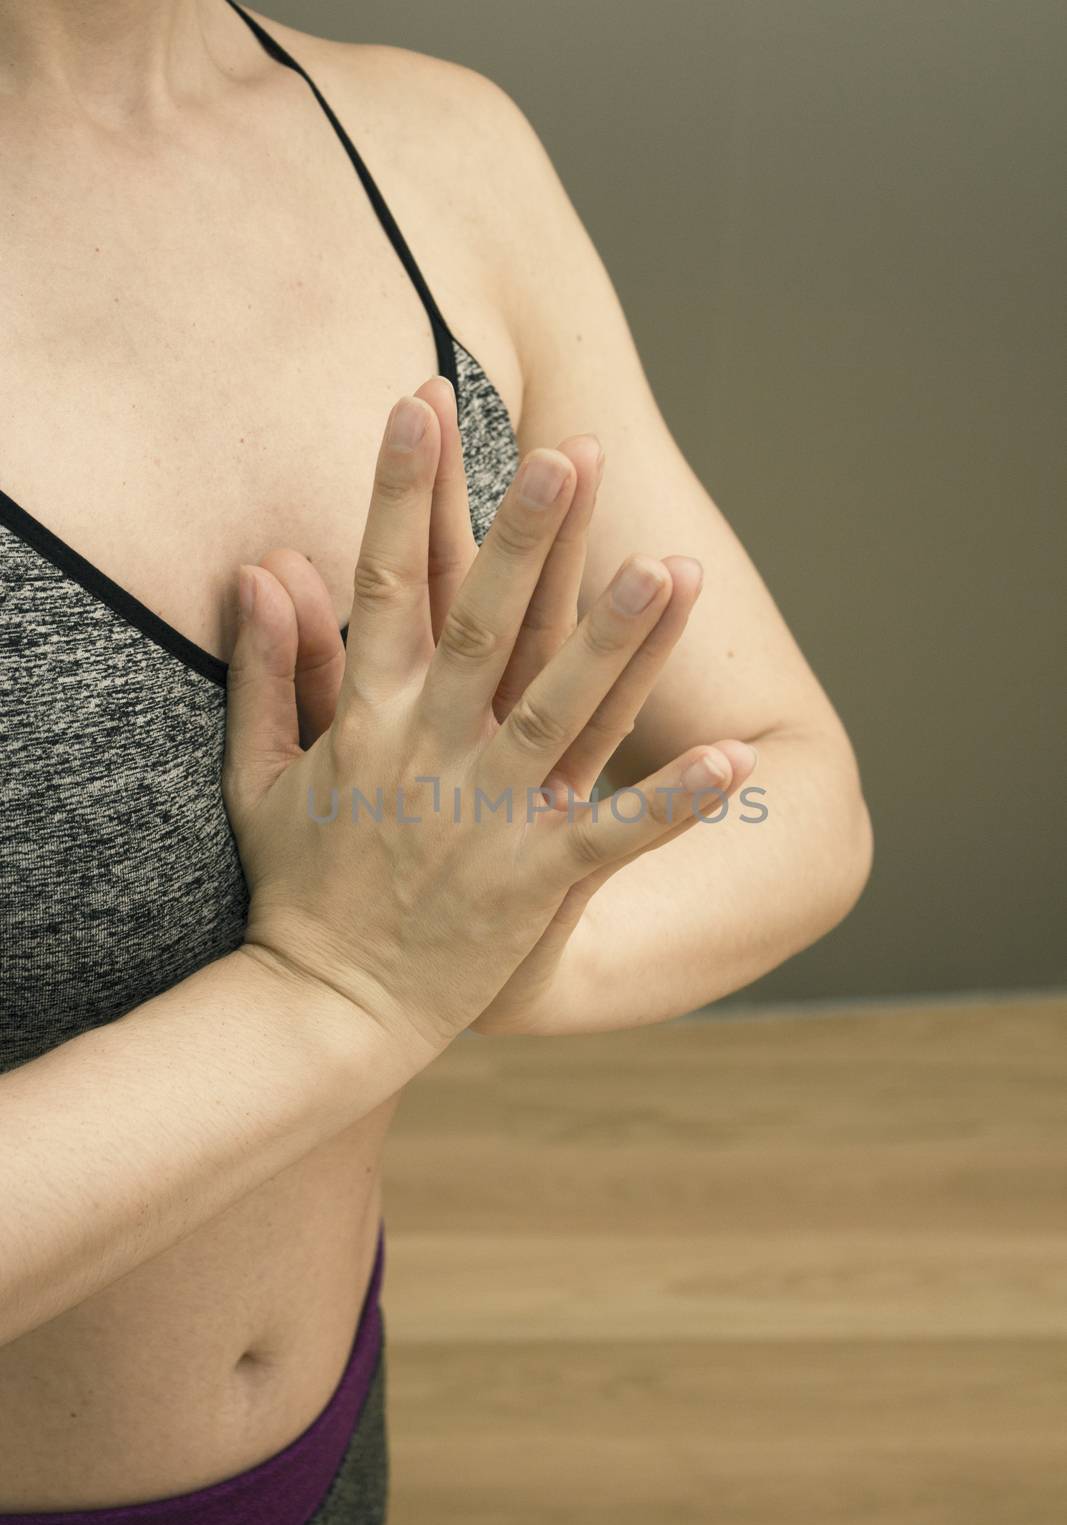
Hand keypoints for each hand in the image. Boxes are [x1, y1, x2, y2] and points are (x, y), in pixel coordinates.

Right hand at [222, 376, 739, 1064]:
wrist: (324, 1013)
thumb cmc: (296, 890)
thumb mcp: (256, 775)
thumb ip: (265, 667)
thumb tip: (262, 565)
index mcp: (364, 719)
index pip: (381, 584)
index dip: (399, 492)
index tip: (416, 403)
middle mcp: (431, 752)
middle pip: (487, 627)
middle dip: (527, 536)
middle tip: (572, 453)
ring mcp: (489, 814)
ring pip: (564, 710)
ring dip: (620, 640)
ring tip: (672, 567)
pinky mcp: (537, 878)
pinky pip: (618, 832)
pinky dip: (676, 797)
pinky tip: (736, 756)